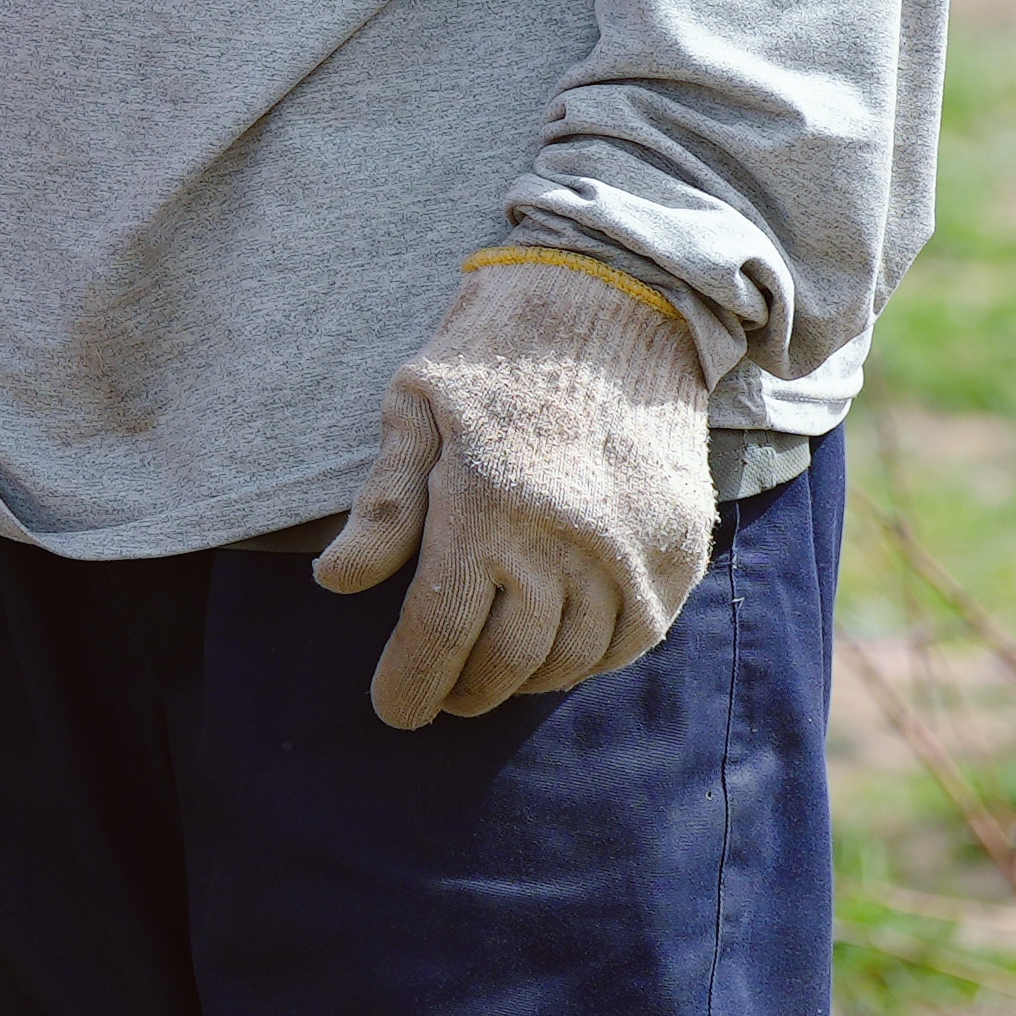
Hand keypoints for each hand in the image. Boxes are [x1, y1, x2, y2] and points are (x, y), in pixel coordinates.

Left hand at [312, 255, 719, 728]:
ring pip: (570, 661)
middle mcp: (564, 544)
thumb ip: (382, 503)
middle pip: (505, 662)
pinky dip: (588, 660)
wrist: (620, 305)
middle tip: (436, 695)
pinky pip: (632, 639)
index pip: (440, 634)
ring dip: (523, 681)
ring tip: (489, 676)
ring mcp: (630, 553)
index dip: (410, 685)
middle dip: (462, 690)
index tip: (392, 709)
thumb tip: (336, 582)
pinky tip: (556, 652)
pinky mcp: (679, 551)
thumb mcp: (414, 406)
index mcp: (487, 509)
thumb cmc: (496, 354)